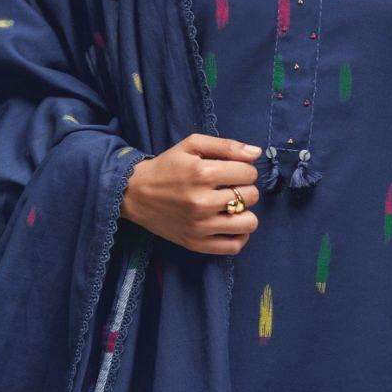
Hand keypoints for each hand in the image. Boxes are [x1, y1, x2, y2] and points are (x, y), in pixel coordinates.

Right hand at [120, 132, 261, 253]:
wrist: (135, 194)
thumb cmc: (167, 166)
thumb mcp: (192, 145)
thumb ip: (226, 145)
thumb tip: (256, 152)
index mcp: (202, 173)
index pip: (248, 173)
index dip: (245, 169)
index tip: (232, 171)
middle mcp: (202, 202)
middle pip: (251, 196)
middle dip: (245, 188)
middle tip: (229, 187)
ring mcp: (200, 226)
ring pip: (249, 223)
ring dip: (245, 212)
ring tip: (231, 206)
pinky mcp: (196, 244)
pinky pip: (234, 246)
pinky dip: (239, 235)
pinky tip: (230, 223)